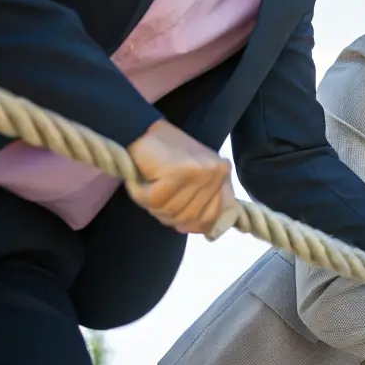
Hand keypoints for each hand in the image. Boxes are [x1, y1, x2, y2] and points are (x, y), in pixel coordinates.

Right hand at [126, 120, 236, 235]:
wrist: (143, 130)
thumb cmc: (166, 155)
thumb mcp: (194, 178)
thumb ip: (206, 202)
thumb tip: (212, 234)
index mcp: (222, 173)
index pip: (216, 216)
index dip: (195, 224)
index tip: (180, 215)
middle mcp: (216, 173)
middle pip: (191, 218)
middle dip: (169, 213)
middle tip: (158, 193)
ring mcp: (199, 173)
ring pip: (172, 213)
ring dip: (154, 205)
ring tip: (150, 184)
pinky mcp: (177, 174)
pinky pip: (155, 203)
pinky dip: (141, 195)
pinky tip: (143, 180)